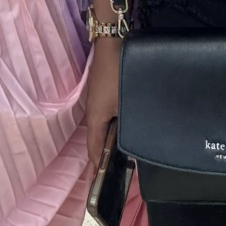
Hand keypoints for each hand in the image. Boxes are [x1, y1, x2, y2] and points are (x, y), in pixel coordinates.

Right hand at [85, 40, 120, 173]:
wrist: (112, 42)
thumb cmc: (118, 73)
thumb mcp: (124, 103)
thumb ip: (127, 126)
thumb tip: (133, 145)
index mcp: (95, 118)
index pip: (94, 149)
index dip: (97, 167)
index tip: (100, 184)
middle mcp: (93, 111)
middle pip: (96, 139)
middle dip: (103, 156)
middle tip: (113, 172)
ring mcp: (97, 101)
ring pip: (102, 127)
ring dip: (108, 140)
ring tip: (120, 155)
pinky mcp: (103, 92)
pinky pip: (106, 116)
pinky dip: (112, 127)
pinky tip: (123, 128)